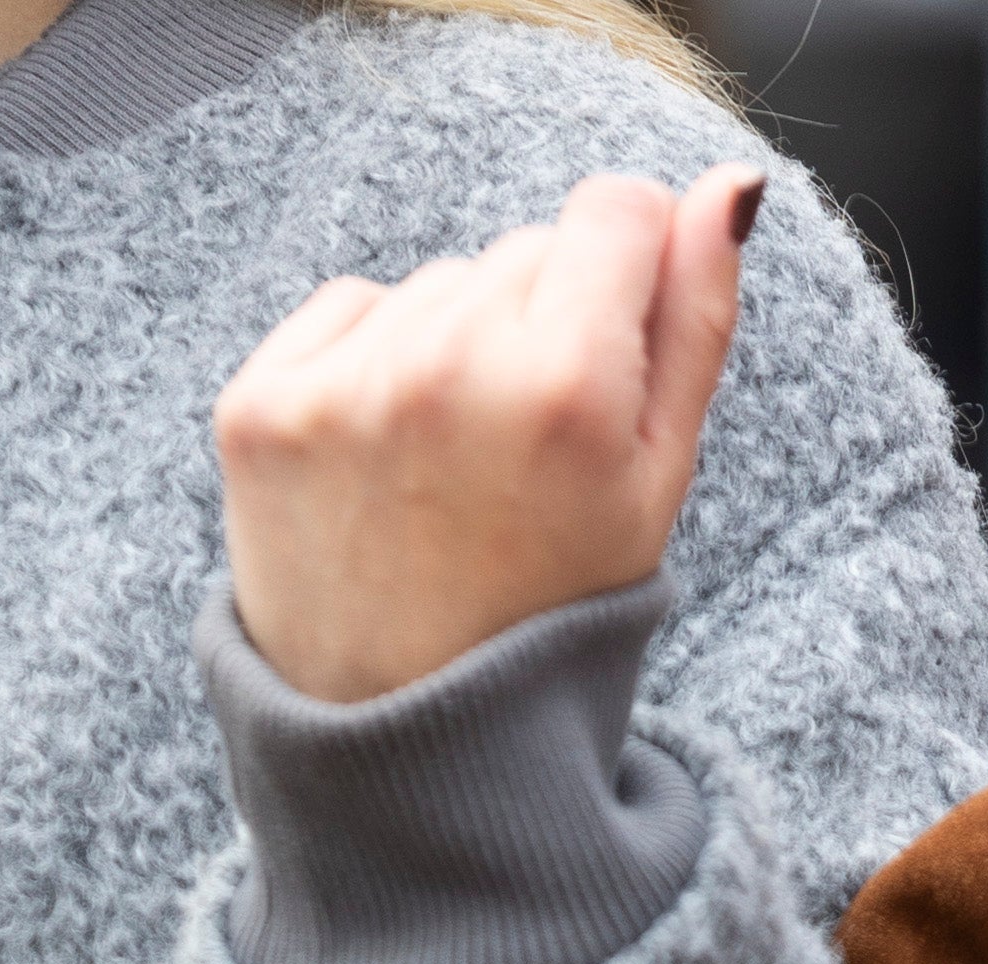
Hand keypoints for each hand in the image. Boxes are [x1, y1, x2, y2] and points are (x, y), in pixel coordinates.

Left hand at [215, 164, 765, 709]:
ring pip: (436, 284)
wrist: (402, 751)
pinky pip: (348, 311)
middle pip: (522, 251)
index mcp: (564, 387)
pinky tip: (386, 472)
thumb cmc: (548, 620)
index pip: (615, 209)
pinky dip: (368, 368)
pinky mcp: (261, 408)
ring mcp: (342, 388)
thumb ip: (696, 324)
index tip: (603, 363)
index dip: (624, 278)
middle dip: (537, 332)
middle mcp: (448, 368)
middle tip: (518, 468)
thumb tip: (726, 188)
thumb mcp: (654, 490)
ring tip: (449, 481)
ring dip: (452, 354)